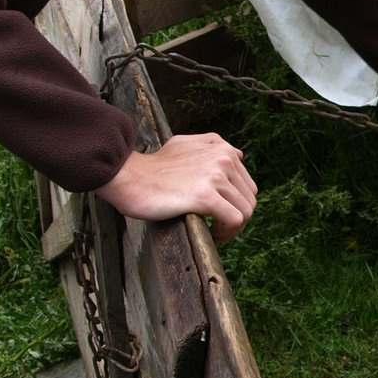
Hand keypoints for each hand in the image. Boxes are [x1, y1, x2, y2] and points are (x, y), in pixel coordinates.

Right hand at [95, 133, 258, 241]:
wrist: (128, 176)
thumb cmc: (153, 166)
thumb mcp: (185, 144)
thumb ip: (212, 145)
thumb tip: (238, 153)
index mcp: (223, 150)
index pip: (248, 186)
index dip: (236, 205)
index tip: (218, 215)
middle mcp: (223, 159)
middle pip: (249, 200)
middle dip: (235, 219)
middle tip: (216, 229)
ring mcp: (215, 176)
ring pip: (245, 212)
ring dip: (231, 229)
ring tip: (213, 233)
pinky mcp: (204, 195)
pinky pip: (235, 220)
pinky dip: (226, 232)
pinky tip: (211, 234)